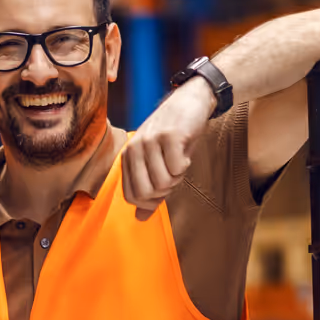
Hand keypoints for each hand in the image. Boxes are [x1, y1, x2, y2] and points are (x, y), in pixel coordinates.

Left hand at [122, 77, 215, 219]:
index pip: (131, 196)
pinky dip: (185, 166)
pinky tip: (185, 152)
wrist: (191, 101)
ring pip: (163, 182)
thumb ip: (149, 191)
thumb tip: (140, 219)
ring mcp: (150, 141)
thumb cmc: (174, 136)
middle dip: (165, 191)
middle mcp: (134, 148)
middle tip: (173, 173)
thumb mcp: (157, 163)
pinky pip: (177, 168)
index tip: (163, 188)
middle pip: (146, 193)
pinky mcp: (169, 136)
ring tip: (179, 160)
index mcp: (128, 156)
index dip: (150, 201)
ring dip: (177, 176)